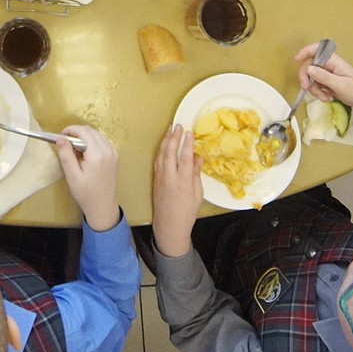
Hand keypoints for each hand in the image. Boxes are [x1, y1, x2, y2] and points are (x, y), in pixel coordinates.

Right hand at [56, 123, 119, 231]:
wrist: (102, 206)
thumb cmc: (85, 193)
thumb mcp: (72, 175)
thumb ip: (66, 155)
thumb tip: (61, 138)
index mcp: (97, 154)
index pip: (84, 131)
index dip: (70, 130)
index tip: (61, 136)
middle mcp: (108, 150)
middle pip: (91, 131)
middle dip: (77, 134)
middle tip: (67, 146)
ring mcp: (113, 152)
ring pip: (97, 135)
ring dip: (85, 138)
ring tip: (75, 152)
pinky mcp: (115, 156)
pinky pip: (102, 141)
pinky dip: (92, 142)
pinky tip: (86, 155)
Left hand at [151, 123, 201, 257]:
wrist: (169, 226)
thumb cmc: (187, 212)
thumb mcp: (197, 194)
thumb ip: (195, 174)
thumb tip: (197, 157)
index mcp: (183, 182)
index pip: (185, 157)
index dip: (187, 144)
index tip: (189, 132)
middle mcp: (170, 177)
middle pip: (170, 152)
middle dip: (174, 137)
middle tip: (178, 125)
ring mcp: (160, 178)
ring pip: (161, 154)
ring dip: (166, 141)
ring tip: (171, 130)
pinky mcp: (155, 179)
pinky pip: (157, 161)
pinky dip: (161, 150)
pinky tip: (164, 144)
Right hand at [294, 43, 352, 114]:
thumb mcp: (341, 85)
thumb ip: (324, 77)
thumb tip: (308, 68)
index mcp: (333, 61)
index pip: (317, 49)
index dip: (305, 51)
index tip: (296, 60)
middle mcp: (329, 65)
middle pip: (309, 65)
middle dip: (307, 78)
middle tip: (307, 89)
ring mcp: (327, 73)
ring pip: (311, 77)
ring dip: (314, 89)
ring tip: (325, 98)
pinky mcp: (327, 82)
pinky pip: (316, 85)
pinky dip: (318, 92)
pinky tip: (327, 98)